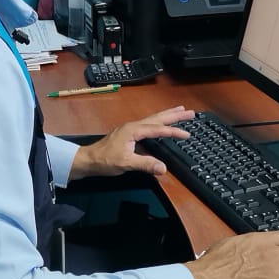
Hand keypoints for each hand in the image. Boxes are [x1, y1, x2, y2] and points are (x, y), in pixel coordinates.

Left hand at [69, 106, 195, 178]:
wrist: (88, 160)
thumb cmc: (104, 160)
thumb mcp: (126, 163)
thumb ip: (145, 164)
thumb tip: (163, 168)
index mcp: (133, 130)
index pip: (157, 129)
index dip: (173, 132)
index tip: (187, 134)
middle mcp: (133, 126)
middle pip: (157, 118)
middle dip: (174, 115)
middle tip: (190, 112)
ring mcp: (130, 128)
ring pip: (153, 119)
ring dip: (167, 115)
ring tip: (180, 110)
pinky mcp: (128, 133)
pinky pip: (148, 124)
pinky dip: (159, 122)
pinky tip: (161, 124)